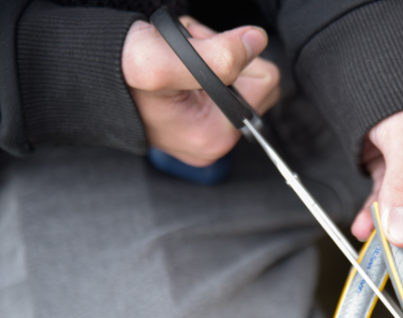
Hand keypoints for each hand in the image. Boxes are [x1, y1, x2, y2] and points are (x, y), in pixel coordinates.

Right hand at [121, 17, 279, 165]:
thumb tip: (256, 41)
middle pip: (257, 80)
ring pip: (240, 76)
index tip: (198, 55)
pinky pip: (223, 81)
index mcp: (215, 136)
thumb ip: (216, 56)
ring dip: (211, 55)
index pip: (266, 81)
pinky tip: (177, 64)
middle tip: (187, 55)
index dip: (233, 57)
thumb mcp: (160, 62)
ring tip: (177, 58)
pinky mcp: (200, 118)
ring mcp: (208, 130)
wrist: (86, 77)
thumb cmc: (116, 74)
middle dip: (224, 57)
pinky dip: (201, 62)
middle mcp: (216, 139)